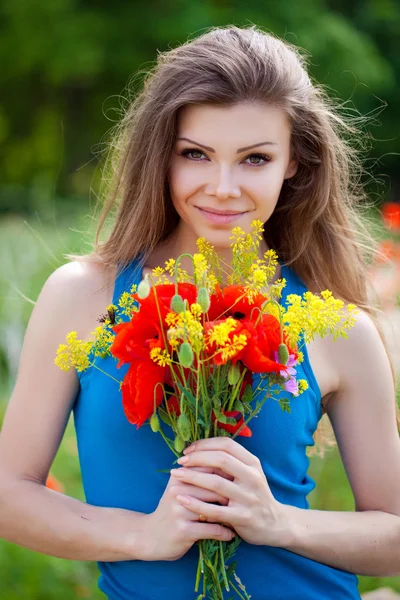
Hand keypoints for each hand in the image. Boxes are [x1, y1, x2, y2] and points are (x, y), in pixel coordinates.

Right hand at [139, 466, 234, 561]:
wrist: (149, 536)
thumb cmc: (171, 509)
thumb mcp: (179, 487)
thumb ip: (197, 474)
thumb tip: (225, 461)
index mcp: (179, 476)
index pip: (209, 467)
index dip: (228, 474)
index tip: (239, 481)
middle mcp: (179, 490)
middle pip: (215, 486)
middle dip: (232, 494)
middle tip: (244, 500)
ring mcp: (181, 510)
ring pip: (215, 508)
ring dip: (231, 514)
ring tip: (241, 516)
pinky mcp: (184, 530)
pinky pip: (213, 529)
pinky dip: (225, 532)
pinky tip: (231, 534)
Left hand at [172, 437, 287, 546]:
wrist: (275, 524)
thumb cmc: (254, 495)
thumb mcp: (249, 474)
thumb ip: (230, 462)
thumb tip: (199, 449)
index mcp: (252, 463)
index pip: (227, 445)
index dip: (205, 444)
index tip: (188, 450)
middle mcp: (253, 478)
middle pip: (221, 460)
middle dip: (196, 458)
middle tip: (180, 461)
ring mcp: (249, 498)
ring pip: (216, 483)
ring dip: (192, 477)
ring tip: (176, 475)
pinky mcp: (243, 518)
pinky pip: (215, 510)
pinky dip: (196, 503)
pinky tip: (182, 499)